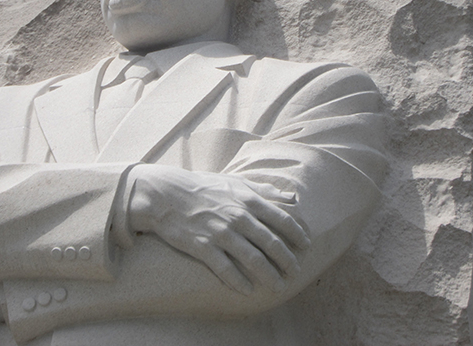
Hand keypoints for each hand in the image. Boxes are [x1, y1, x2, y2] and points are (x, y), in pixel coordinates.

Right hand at [127, 165, 309, 295]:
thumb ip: (265, 190)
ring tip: (278, 286)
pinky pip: (225, 268)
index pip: (282, 219)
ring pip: (253, 259)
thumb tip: (293, 197)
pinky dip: (238, 281)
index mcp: (247, 199)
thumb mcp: (235, 182)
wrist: (165, 195)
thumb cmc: (203, 187)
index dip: (297, 234)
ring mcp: (220, 233)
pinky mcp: (203, 247)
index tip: (306, 245)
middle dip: (287, 260)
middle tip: (295, 272)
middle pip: (271, 243)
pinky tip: (248, 290)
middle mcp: (238, 217)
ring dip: (269, 275)